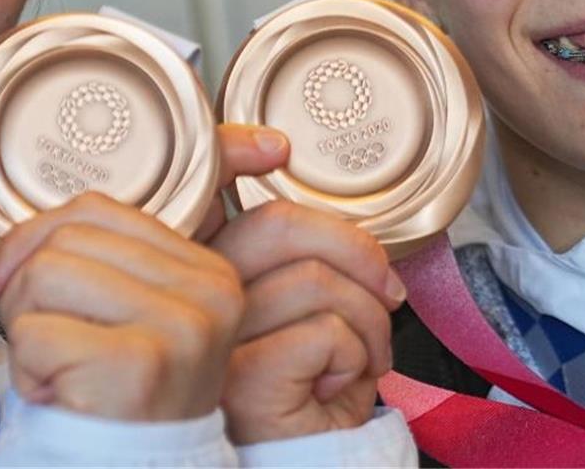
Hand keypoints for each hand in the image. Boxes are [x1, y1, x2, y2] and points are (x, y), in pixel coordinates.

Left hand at [0, 191, 243, 420]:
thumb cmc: (120, 405)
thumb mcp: (126, 316)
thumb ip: (91, 260)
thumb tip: (10, 250)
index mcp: (206, 269)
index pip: (96, 207)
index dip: (35, 237)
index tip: (9, 277)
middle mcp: (206, 291)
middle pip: (65, 238)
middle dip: (25, 289)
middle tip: (46, 343)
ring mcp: (179, 325)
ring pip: (43, 275)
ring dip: (25, 330)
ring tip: (56, 369)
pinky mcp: (139, 364)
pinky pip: (34, 334)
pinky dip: (26, 371)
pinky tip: (60, 395)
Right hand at [209, 126, 406, 443]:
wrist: (306, 463)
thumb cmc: (308, 388)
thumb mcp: (304, 311)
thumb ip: (302, 260)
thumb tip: (350, 230)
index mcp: (206, 271)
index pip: (201, 194)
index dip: (231, 148)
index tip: (274, 147)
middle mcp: (198, 298)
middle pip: (280, 223)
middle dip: (359, 252)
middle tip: (386, 294)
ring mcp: (216, 338)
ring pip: (316, 279)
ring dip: (370, 321)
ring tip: (363, 357)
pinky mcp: (243, 379)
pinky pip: (328, 331)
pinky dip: (359, 357)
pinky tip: (339, 383)